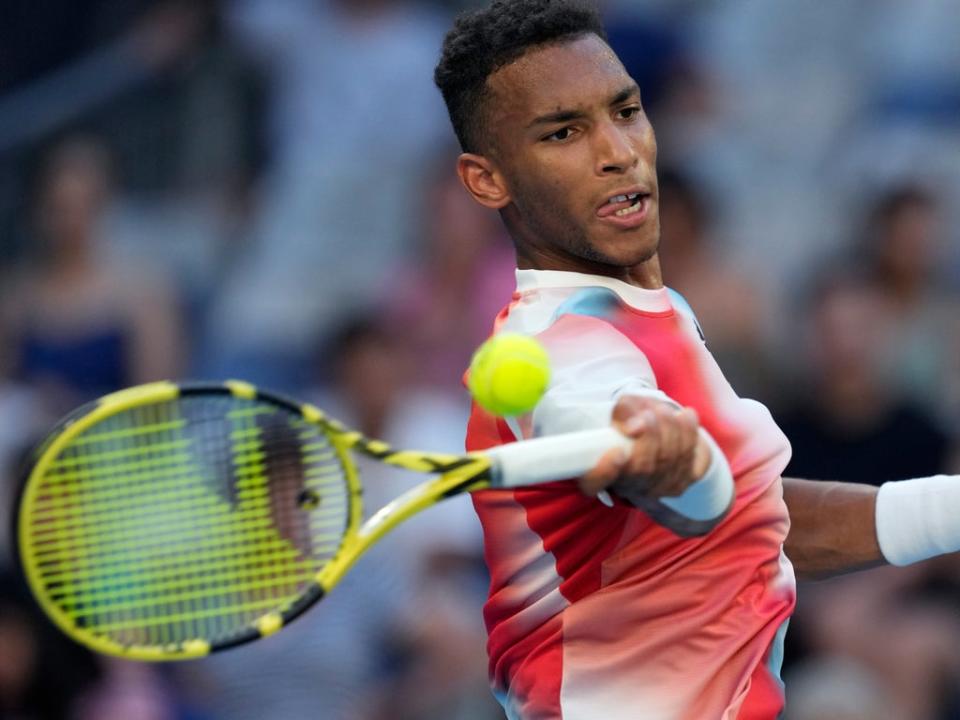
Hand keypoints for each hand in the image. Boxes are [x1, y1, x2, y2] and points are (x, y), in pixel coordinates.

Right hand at [579, 395, 711, 500]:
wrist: (656, 429)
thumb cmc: (632, 419)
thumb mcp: (621, 410)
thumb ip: (623, 412)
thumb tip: (636, 426)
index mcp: (602, 473)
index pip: (596, 482)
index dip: (605, 471)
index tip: (618, 451)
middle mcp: (630, 487)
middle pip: (643, 469)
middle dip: (650, 436)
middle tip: (649, 414)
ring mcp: (659, 489)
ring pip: (670, 461)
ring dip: (670, 429)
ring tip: (664, 409)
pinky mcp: (683, 482)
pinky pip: (692, 460)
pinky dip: (690, 433)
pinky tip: (686, 416)